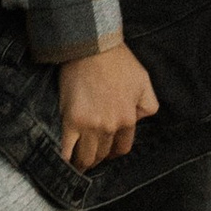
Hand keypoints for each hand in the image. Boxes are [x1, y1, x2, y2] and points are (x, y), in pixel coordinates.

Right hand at [58, 43, 160, 168]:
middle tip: (90, 158)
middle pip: (103, 154)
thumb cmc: (118, 61)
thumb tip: (139, 121)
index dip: (114, 152)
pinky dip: (65, 160)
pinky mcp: (71, 121)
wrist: (92, 47)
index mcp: (128, 119)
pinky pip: (67, 149)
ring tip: (77, 163)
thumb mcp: (143, 81)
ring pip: (86, 156)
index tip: (107, 152)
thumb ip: (147, 105)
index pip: (122, 148)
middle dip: (98, 158)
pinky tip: (63, 163)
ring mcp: (90, 126)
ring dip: (82, 163)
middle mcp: (110, 126)